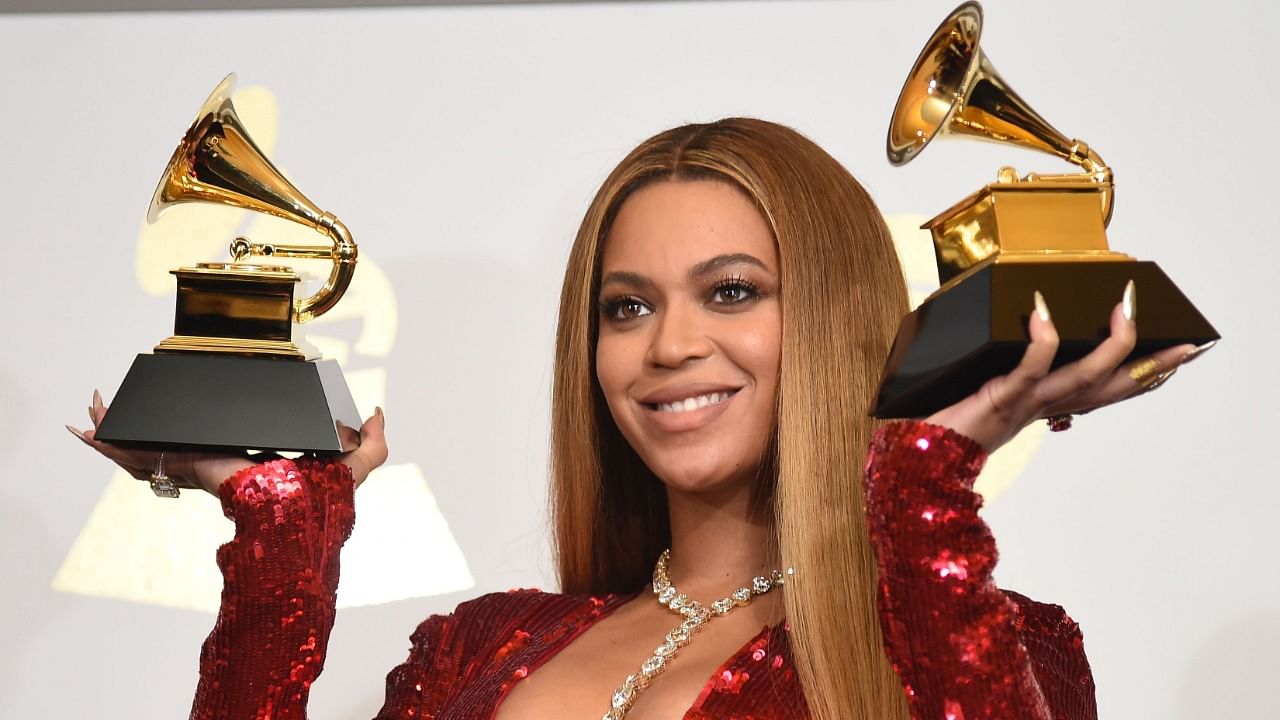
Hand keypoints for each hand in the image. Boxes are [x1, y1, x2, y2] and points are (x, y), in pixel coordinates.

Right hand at [68, 390, 388, 495]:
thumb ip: (371, 441)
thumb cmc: (322, 506)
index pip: (220, 439)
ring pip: (149, 449)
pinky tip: (88, 430)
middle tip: (118, 405)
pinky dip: (110, 444)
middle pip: (175, 442)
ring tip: (94, 409)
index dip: (200, 423)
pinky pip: (141, 457)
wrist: (294, 521)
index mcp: (252, 459)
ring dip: (117, 430)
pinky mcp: (187, 464)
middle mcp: (220, 463)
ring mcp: (199, 465)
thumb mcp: (355, 466)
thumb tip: (377, 412)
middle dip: (144, 427)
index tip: (184, 404)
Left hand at [926, 282, 1210, 451]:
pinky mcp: (999, 398)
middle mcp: (1042, 406)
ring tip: (1126, 311)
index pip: (1103, 389)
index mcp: (1043, 405)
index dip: (1141, 373)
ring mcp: (1024, 404)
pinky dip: (1040, 343)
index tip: (1177, 354)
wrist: (917, 458)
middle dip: (1151, 366)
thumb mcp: (984, 386)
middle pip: (1110, 387)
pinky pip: (1028, 370)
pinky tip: (1044, 316)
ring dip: (1111, 347)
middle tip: (1187, 343)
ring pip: (1083, 378)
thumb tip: (1022, 324)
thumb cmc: (945, 418)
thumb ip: (1005, 365)